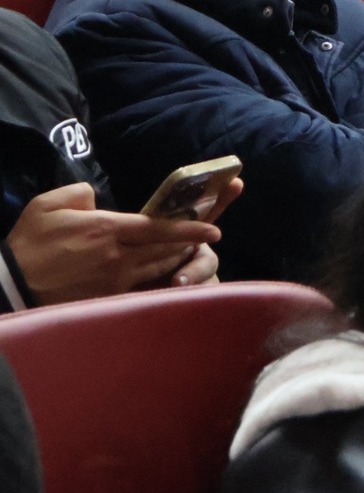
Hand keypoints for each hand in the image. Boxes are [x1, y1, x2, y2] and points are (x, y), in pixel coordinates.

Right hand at [6, 182, 221, 304]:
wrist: (11, 285)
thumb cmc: (28, 243)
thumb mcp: (47, 205)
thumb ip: (78, 193)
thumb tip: (95, 196)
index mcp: (106, 229)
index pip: (158, 228)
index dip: (189, 228)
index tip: (215, 229)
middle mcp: (118, 256)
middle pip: (166, 250)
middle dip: (191, 243)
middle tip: (210, 237)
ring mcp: (115, 280)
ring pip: (158, 269)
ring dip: (177, 260)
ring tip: (191, 252)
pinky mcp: (109, 298)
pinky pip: (144, 287)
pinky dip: (159, 280)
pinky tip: (168, 275)